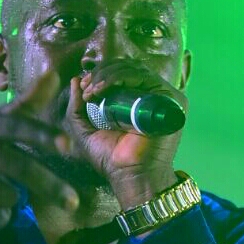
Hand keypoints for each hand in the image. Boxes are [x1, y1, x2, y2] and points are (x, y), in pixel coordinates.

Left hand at [65, 59, 187, 208]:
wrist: (130, 176)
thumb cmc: (111, 158)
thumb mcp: (85, 130)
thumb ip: (77, 107)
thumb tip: (75, 79)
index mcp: (137, 99)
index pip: (121, 73)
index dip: (100, 74)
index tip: (82, 87)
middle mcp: (152, 95)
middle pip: (127, 67)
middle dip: (101, 73)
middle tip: (85, 87)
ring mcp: (162, 96)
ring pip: (134, 69)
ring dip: (107, 75)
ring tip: (91, 90)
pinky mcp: (169, 100)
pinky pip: (144, 78)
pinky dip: (120, 78)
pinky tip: (102, 90)